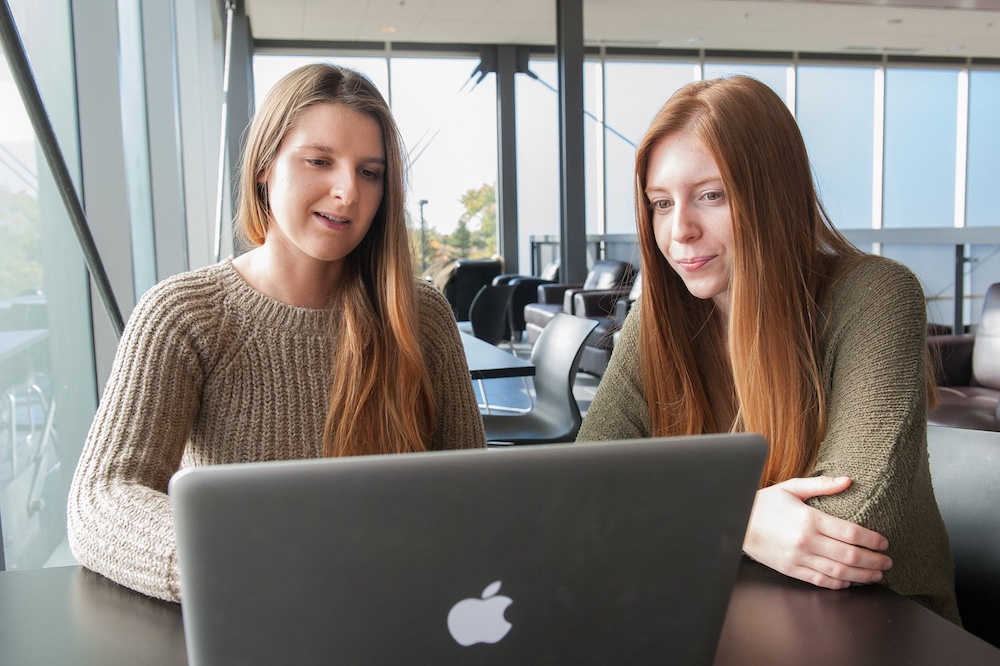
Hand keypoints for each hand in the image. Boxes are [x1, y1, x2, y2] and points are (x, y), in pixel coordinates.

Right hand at [742, 476, 891, 589]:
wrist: (737, 521)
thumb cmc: (764, 504)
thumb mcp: (791, 488)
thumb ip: (821, 485)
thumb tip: (848, 481)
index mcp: (809, 519)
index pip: (850, 533)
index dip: (872, 539)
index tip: (884, 543)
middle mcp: (807, 541)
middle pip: (850, 555)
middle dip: (874, 560)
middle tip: (887, 562)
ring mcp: (799, 558)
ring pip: (839, 571)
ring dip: (862, 575)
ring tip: (876, 575)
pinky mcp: (792, 569)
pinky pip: (821, 580)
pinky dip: (839, 583)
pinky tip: (850, 581)